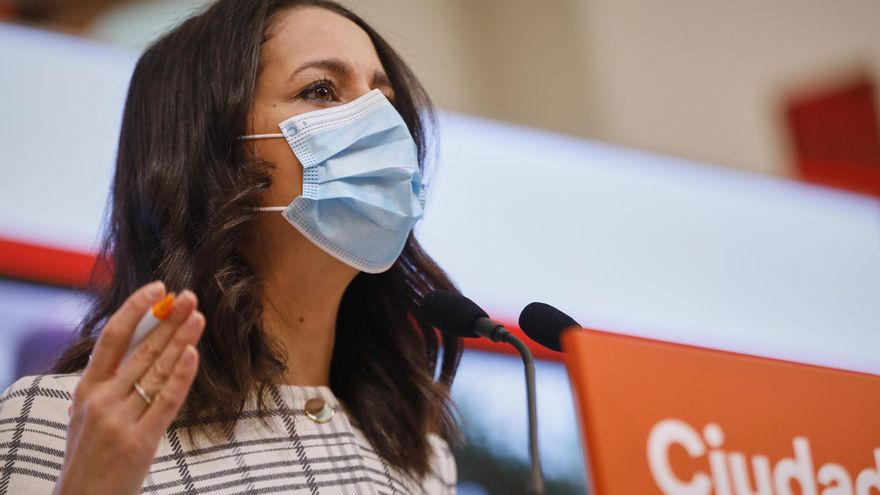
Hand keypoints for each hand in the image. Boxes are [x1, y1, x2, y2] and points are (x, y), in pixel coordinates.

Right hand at [53, 281, 204, 494]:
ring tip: (198, 317)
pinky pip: (165, 401)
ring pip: (156, 371)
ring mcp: (119, 420)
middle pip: (141, 350)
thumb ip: (109, 383)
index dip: (136, 309)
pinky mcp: (140, 441)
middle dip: (168, 320)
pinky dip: (180, 376)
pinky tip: (193, 354)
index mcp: (86, 389)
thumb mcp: (88, 414)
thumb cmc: (90, 457)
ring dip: (180, 341)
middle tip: (190, 297)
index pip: (112, 337)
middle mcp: (101, 400)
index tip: (158, 289)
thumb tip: (139, 344)